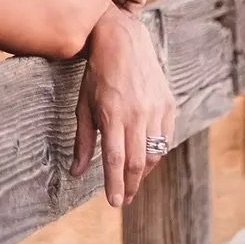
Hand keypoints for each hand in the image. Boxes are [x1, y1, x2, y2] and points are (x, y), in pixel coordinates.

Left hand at [70, 6, 174, 207]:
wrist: (123, 40)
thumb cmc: (97, 73)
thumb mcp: (83, 104)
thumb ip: (82, 139)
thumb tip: (76, 171)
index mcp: (113, 114)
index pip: (115, 159)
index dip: (115, 184)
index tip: (114, 203)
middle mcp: (137, 113)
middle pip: (137, 162)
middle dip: (130, 185)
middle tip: (124, 199)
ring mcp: (156, 109)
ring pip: (155, 153)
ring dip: (143, 172)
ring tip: (132, 180)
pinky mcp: (168, 104)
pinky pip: (165, 138)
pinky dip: (156, 153)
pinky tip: (145, 158)